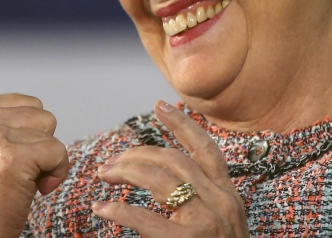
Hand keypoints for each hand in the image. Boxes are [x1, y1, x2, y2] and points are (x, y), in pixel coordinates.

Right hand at [0, 63, 69, 237]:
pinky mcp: (11, 157)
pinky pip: (58, 152)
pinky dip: (54, 175)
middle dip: (38, 145)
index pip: (28, 104)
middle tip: (13, 171)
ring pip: (52, 133)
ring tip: (19, 180)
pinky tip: (31, 190)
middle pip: (43, 115)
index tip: (2, 157)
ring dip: (46, 161)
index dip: (25, 134)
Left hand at [92, 100, 248, 236]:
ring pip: (160, 178)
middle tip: (112, 163)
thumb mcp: (221, 225)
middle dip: (138, 154)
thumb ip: (198, 201)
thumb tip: (162, 183)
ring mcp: (207, 222)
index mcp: (229, 196)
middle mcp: (221, 202)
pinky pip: (145, 219)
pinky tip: (103, 210)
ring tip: (105, 175)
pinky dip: (120, 212)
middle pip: (174, 159)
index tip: (159, 106)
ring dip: (126, 171)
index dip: (182, 124)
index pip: (205, 149)